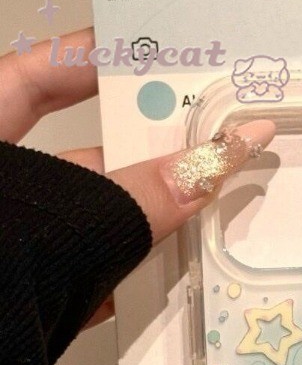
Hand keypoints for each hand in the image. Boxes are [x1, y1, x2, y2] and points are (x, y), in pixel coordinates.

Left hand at [0, 28, 275, 325]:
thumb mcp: (64, 216)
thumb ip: (141, 196)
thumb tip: (216, 164)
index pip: (32, 80)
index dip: (91, 64)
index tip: (151, 63)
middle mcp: (0, 198)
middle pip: (78, 163)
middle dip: (142, 160)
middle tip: (203, 146)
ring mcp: (11, 253)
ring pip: (85, 228)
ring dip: (141, 228)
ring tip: (203, 216)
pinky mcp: (21, 302)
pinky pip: (79, 279)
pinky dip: (118, 280)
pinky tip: (162, 281)